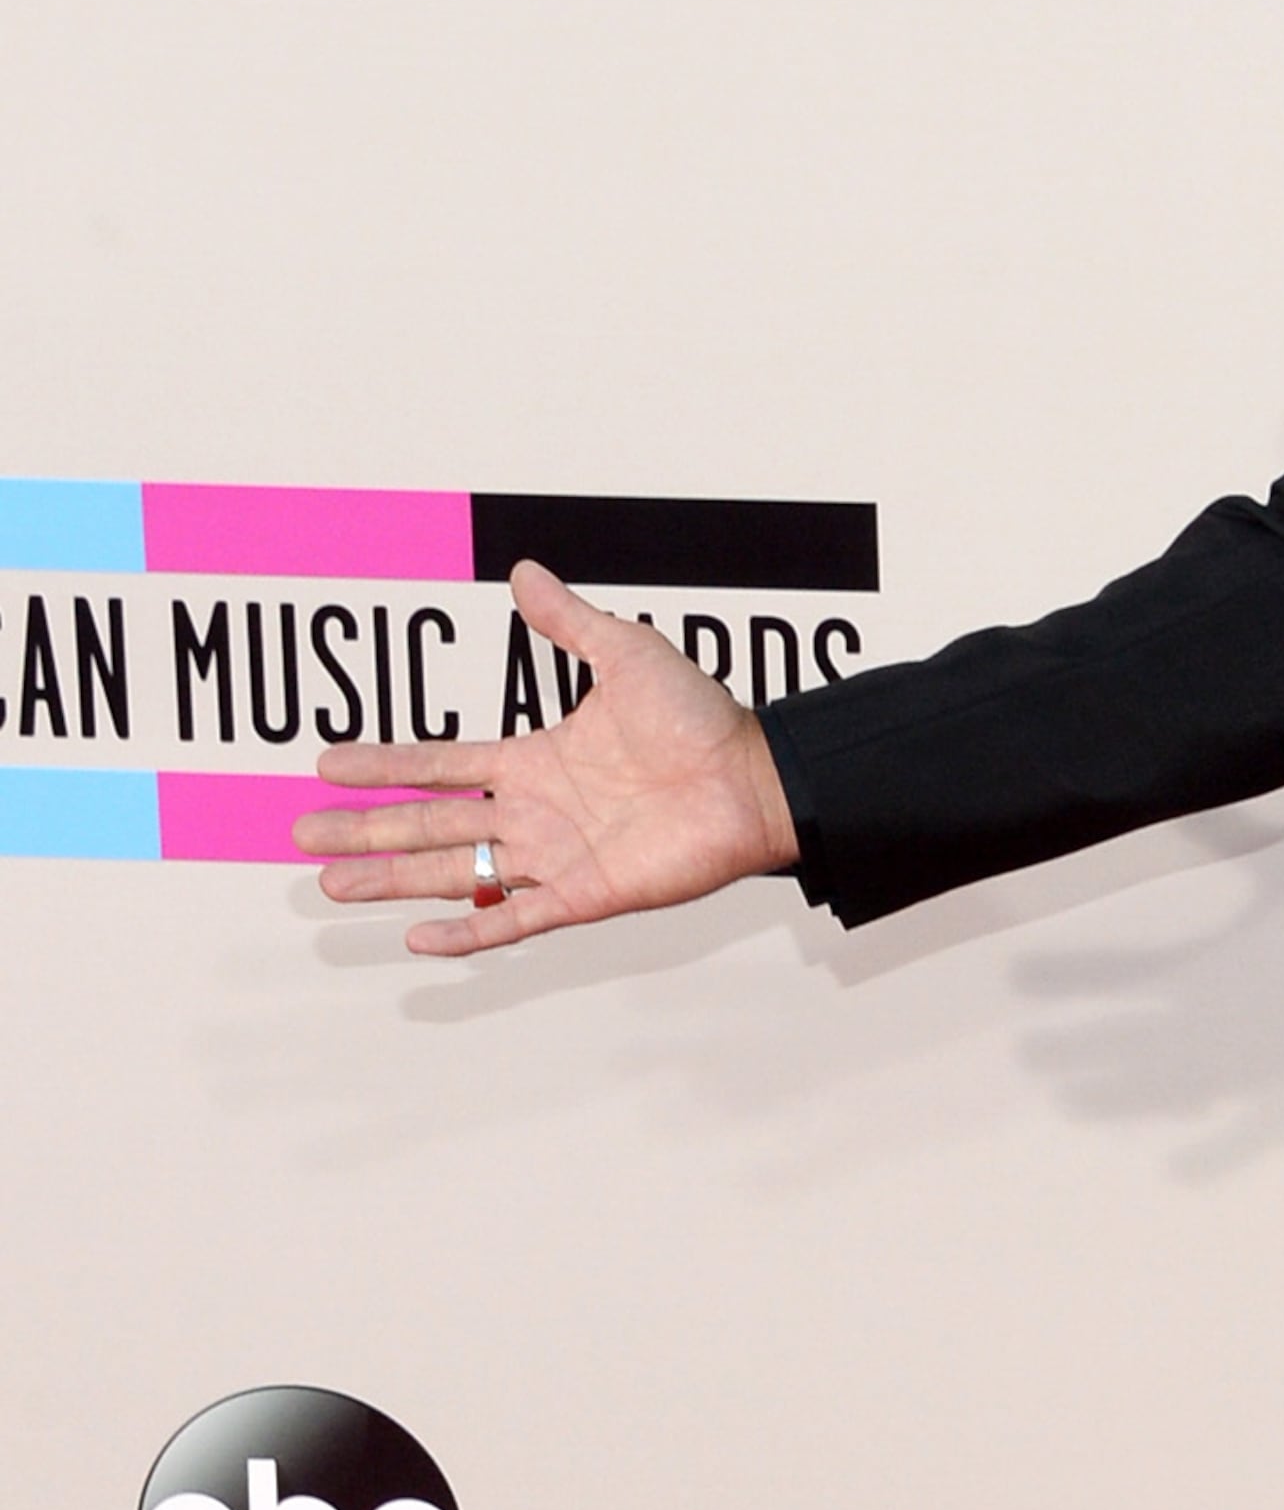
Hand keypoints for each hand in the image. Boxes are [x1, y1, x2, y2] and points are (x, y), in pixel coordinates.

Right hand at [295, 560, 798, 955]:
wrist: (754, 777)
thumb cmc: (701, 720)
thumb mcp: (625, 654)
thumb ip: (569, 622)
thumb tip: (524, 572)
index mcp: (536, 760)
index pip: (441, 763)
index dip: (385, 764)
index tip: (328, 764)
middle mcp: (535, 811)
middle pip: (429, 821)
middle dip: (365, 828)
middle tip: (303, 834)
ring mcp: (556, 855)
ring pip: (454, 869)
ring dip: (393, 876)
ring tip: (333, 882)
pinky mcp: (586, 894)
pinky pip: (515, 918)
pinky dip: (468, 930)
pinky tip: (418, 937)